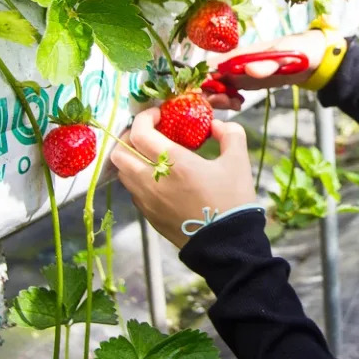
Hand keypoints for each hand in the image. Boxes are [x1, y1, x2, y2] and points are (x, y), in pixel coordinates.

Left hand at [109, 106, 256, 248]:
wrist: (226, 244)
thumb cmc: (232, 201)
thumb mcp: (238, 161)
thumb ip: (230, 134)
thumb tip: (216, 125)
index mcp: (174, 162)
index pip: (140, 132)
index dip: (144, 117)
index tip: (158, 114)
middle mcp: (153, 180)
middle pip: (119, 152)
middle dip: (130, 137)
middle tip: (149, 133)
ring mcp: (147, 200)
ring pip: (122, 172)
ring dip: (132, 158)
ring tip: (151, 156)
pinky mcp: (148, 215)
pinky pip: (133, 191)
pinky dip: (138, 178)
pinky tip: (158, 178)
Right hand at [202, 30, 332, 110]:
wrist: (314, 56)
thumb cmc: (299, 49)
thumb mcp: (286, 54)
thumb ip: (268, 64)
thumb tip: (248, 70)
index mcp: (241, 53)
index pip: (211, 65)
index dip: (203, 80)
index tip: (208, 94)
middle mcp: (235, 63)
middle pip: (210, 79)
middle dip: (210, 93)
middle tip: (228, 103)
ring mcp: (240, 74)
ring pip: (217, 88)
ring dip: (219, 99)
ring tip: (235, 104)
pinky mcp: (246, 83)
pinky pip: (228, 93)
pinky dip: (228, 101)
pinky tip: (238, 104)